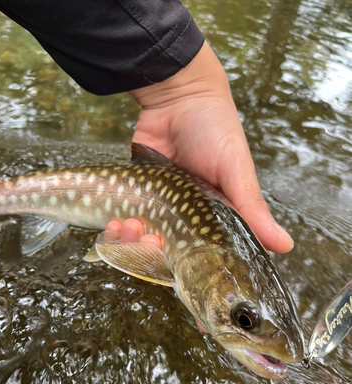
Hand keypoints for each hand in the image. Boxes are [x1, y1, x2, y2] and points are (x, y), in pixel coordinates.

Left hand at [109, 41, 292, 253]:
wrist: (176, 95)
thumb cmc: (215, 129)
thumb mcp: (237, 170)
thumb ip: (252, 209)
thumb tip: (285, 246)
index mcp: (215, 219)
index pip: (206, 256)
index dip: (194, 268)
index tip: (183, 270)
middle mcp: (187, 219)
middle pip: (167, 253)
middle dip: (155, 255)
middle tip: (151, 241)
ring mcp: (159, 208)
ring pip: (141, 242)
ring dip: (132, 243)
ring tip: (131, 227)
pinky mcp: (136, 196)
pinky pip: (123, 222)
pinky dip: (116, 229)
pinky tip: (116, 223)